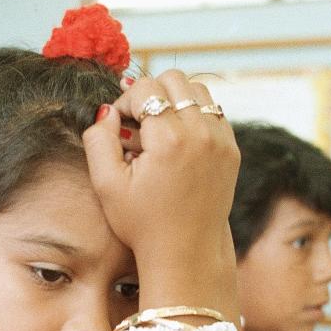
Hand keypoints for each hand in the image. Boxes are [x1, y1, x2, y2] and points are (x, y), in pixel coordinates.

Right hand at [82, 70, 239, 262]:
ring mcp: (221, 140)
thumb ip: (98, 141)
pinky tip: (177, 141)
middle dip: (150, 95)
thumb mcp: (107, 186)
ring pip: (197, 88)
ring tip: (158, 130)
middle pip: (173, 79)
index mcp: (170, 140)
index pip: (145, 89)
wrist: (186, 251)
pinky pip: (213, 110)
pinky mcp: (231, 149)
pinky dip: (193, 115)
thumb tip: (107, 110)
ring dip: (174, 100)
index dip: (125, 103)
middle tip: (138, 125)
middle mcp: (201, 134)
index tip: (120, 129)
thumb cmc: (142, 223)